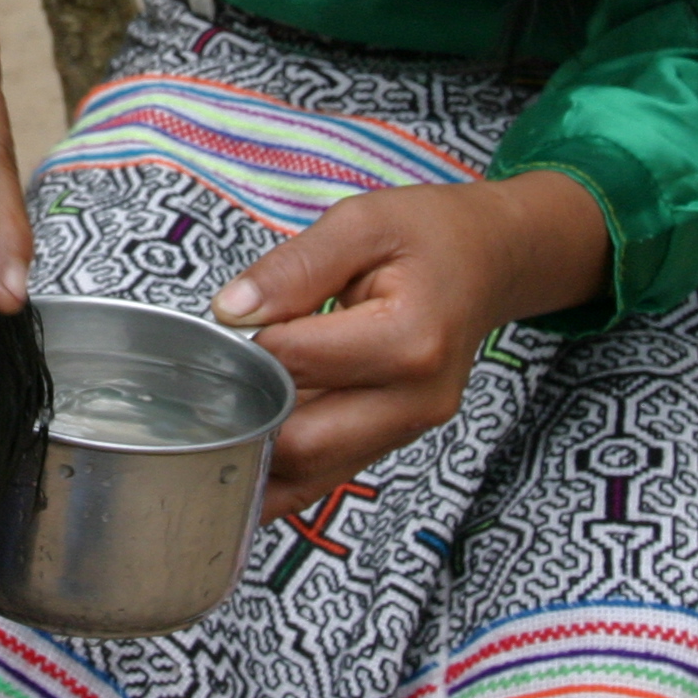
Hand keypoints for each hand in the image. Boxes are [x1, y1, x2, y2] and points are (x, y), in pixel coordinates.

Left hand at [211, 173, 607, 520]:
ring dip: (259, 455)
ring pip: (311, 475)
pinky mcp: (394, 439)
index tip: (225, 326)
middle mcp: (415, 401)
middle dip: (245, 416)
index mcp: (409, 341)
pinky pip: (326, 473)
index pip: (295, 364)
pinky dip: (281, 469)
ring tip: (214, 423)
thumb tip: (231, 311)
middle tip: (205, 384)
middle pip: (303, 444)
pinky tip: (244, 451)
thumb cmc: (433, 236)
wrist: (491, 262)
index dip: (247, 348)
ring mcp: (409, 429)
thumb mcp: (362, 222)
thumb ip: (294, 267)